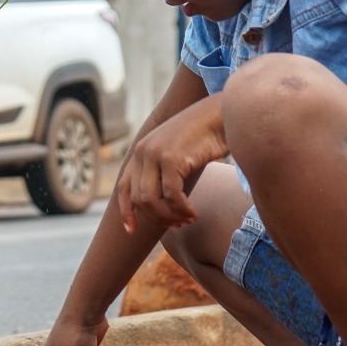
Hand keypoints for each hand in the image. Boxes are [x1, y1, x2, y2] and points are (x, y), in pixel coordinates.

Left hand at [115, 97, 228, 233]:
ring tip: (188, 219)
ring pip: (152, 201)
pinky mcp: (171, 158)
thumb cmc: (204, 138)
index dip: (126, 211)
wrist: (222, 114)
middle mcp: (142, 151)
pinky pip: (172, 196)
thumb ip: (164, 173)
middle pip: (140, 200)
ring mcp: (155, 153)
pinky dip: (182, 210)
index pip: (124, 188)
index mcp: (140, 151)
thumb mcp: (177, 154)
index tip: (131, 231)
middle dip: (158, 218)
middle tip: (179, 223)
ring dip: (170, 217)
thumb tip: (159, 205)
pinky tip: (194, 213)